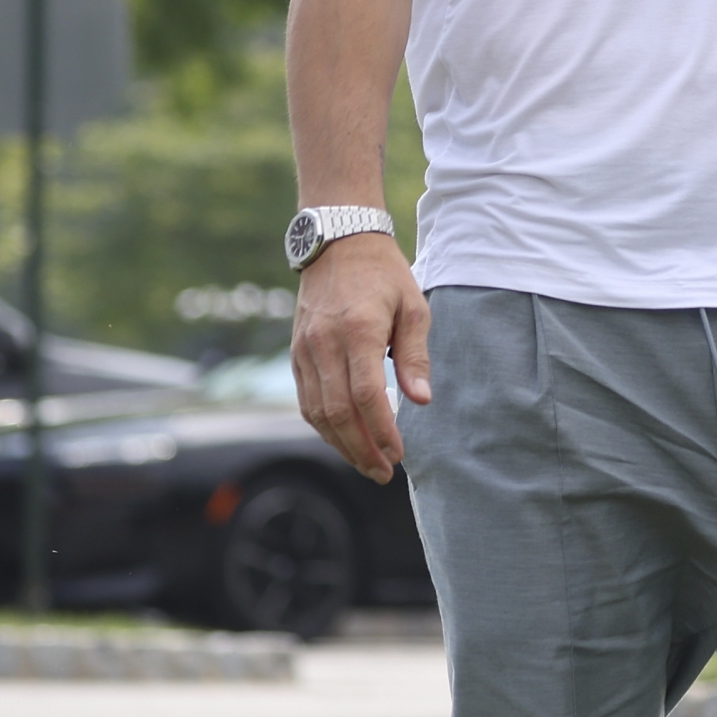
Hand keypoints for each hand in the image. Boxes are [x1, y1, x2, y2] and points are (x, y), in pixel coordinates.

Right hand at [289, 231, 430, 482]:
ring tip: (368, 463)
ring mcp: (304, 350)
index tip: (399, 454)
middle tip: (384, 473)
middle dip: (361, 449)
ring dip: (341, 444)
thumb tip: (421, 401)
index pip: (366, 395)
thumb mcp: (413, 307)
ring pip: (316, 412)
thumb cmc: (384, 275)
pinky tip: (345, 438)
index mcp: (358, 331)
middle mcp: (324, 344)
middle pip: (338, 412)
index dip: (381, 431)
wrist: (338, 243)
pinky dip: (324, 426)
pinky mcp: (295, 353)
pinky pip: (306, 400)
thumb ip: (416, 356)